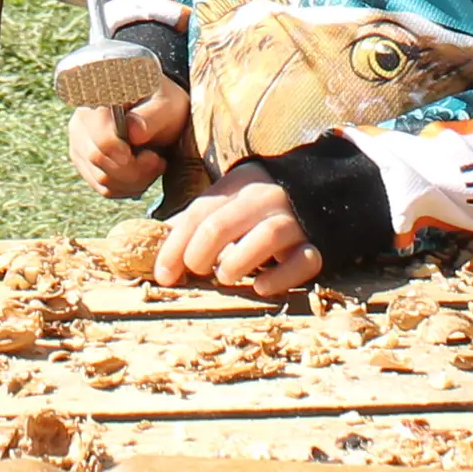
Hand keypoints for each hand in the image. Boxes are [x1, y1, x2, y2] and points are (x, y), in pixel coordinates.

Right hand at [68, 71, 188, 197]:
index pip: (103, 140)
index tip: (154, 158)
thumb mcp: (167, 106)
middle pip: (100, 161)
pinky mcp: (84, 163)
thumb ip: (151, 117)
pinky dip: (127, 187)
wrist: (159, 113)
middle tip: (158, 161)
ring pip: (101, 179)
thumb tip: (134, 132)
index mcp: (100, 99)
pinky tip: (141, 173)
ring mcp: (80, 143)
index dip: (128, 158)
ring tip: (152, 164)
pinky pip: (103, 187)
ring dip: (134, 181)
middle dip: (135, 171)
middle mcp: (82, 121)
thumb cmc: (163, 105)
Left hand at [157, 160, 321, 296]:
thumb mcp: (226, 203)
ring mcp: (294, 220)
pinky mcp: (317, 244)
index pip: (199, 213)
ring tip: (224, 276)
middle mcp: (266, 198)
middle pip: (224, 221)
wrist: (322, 194)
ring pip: (266, 235)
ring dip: (238, 261)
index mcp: (239, 184)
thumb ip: (194, 221)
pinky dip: (281, 277)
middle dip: (199, 251)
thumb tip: (150, 242)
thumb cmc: (257, 208)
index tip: (163, 274)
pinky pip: (304, 260)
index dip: (175, 245)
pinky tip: (260, 287)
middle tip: (194, 272)